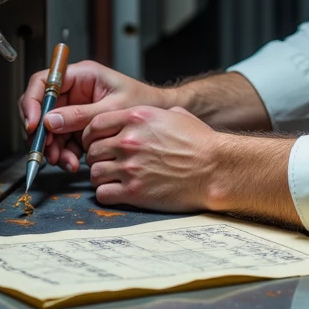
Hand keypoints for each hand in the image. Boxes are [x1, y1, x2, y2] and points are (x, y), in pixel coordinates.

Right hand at [19, 59, 166, 172]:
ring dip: (52, 146)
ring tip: (64, 161)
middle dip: (40, 131)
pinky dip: (62, 153)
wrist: (162, 116)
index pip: (44, 82)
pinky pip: (61, 139)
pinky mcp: (78, 126)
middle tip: (45, 150)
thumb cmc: (144, 102)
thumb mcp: (113, 109)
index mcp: (81, 76)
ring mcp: (74, 109)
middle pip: (41, 107)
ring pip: (49, 128)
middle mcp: (74, 90)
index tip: (33, 124)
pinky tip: (71, 162)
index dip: (32, 101)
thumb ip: (81, 115)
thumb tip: (48, 122)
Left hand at [83, 105, 219, 211]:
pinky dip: (107, 194)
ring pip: (94, 173)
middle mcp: (130, 141)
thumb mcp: (175, 115)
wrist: (216, 169)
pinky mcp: (134, 192)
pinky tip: (118, 192)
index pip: (95, 124)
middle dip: (97, 157)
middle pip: (92, 150)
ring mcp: (131, 167)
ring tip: (113, 179)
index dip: (92, 135)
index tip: (97, 143)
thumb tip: (142, 116)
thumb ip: (151, 113)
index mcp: (137, 118)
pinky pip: (103, 194)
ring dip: (101, 177)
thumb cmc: (200, 142)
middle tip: (107, 163)